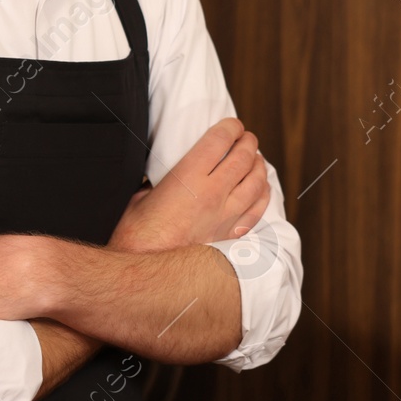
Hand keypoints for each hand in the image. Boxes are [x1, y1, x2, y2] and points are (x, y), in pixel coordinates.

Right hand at [109, 118, 269, 253]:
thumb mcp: (140, 197)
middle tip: (247, 137)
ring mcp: (225, 216)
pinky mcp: (230, 235)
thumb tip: (160, 179)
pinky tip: (262, 188)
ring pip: (256, 182)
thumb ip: (158, 184)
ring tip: (257, 158)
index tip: (233, 125)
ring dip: (259, 165)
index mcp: (188, 178)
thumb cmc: (137, 238)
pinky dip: (263, 194)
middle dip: (248, 142)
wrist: (147, 275)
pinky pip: (257, 210)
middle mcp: (212, 194)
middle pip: (243, 158)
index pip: (219, 141)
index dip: (230, 127)